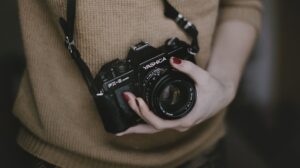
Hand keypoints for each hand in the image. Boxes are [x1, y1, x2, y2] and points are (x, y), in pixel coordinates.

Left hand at [117, 57, 234, 135]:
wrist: (222, 96)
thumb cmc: (214, 90)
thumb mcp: (204, 77)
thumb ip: (189, 68)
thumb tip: (173, 61)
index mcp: (185, 118)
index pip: (159, 123)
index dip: (146, 114)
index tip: (137, 101)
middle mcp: (179, 124)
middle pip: (152, 128)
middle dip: (136, 118)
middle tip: (126, 101)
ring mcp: (176, 124)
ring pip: (153, 129)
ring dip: (137, 124)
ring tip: (121, 124)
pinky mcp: (175, 120)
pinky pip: (157, 124)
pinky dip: (145, 122)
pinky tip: (136, 118)